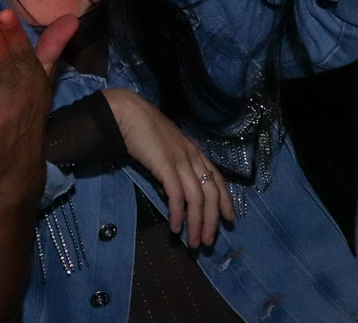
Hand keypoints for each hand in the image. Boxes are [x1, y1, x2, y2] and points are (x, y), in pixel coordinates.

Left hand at [0, 10, 77, 203]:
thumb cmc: (26, 118)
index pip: (24, 52)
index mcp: (34, 80)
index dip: (13, 32)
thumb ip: (50, 49)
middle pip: (0, 60)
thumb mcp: (42, 85)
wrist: (15, 171)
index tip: (3, 12)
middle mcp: (18, 95)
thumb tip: (71, 18)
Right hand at [102, 88, 234, 247]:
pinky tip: (175, 227)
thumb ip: (170, 174)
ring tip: (193, 242)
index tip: (229, 220)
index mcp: (195, 152)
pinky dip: (178, 214)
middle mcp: (192, 157)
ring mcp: (180, 161)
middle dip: (212, 221)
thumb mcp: (164, 154)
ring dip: (197, 224)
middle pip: (211, 194)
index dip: (226, 201)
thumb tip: (172, 197)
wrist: (128, 114)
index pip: (218, 179)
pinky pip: (177, 195)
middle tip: (208, 242)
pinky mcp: (166, 165)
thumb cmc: (143, 132)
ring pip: (197, 198)